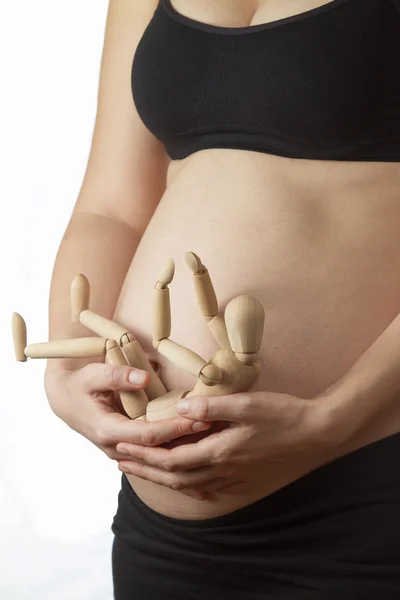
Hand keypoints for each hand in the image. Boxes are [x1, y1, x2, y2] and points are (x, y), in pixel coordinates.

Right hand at [44, 363, 210, 460]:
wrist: (65, 400)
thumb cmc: (80, 383)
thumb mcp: (93, 375)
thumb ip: (117, 376)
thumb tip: (144, 378)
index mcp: (108, 431)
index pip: (149, 435)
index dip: (176, 428)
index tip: (202, 419)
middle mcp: (116, 449)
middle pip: (159, 453)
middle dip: (190, 443)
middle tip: (220, 433)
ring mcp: (123, 454)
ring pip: (159, 462)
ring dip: (187, 456)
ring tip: (219, 449)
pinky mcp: (129, 452)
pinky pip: (156, 460)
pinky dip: (178, 460)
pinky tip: (203, 462)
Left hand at [116, 390, 341, 498]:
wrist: (317, 433)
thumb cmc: (283, 414)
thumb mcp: (247, 403)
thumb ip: (212, 404)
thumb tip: (181, 406)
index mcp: (220, 450)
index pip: (172, 458)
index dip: (145, 455)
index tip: (123, 448)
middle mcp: (224, 469)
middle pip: (175, 477)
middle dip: (146, 470)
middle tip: (122, 464)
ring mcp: (235, 477)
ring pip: (190, 485)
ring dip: (163, 478)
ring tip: (145, 472)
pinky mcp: (246, 478)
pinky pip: (210, 487)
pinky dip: (190, 486)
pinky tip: (187, 482)